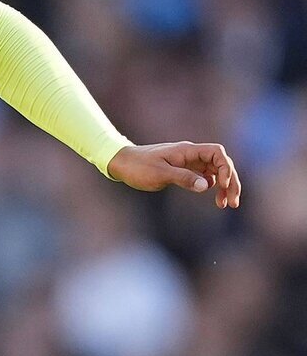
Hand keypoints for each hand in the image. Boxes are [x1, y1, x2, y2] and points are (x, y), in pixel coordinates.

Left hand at [107, 141, 241, 207]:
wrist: (120, 162)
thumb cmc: (137, 167)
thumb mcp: (160, 174)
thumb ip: (183, 178)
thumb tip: (207, 186)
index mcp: (187, 151)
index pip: (217, 153)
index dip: (225, 167)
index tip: (223, 185)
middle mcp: (190, 154)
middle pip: (220, 164)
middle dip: (231, 182)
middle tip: (234, 202)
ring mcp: (187, 162)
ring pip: (214, 171)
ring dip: (224, 186)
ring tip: (226, 204)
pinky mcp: (182, 169)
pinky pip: (204, 175)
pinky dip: (212, 186)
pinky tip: (214, 196)